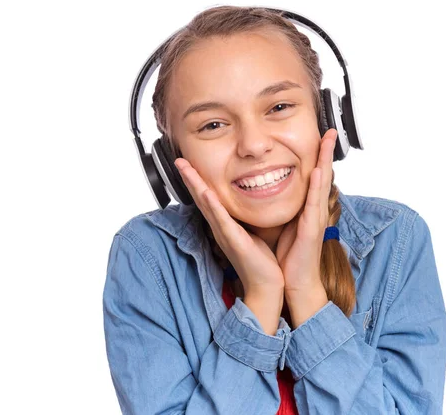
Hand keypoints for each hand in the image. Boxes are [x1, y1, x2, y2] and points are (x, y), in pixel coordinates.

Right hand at [174, 158, 284, 293]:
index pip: (208, 198)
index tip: (190, 163)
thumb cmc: (261, 261)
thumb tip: (251, 200)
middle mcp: (220, 228)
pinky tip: (206, 193)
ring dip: (195, 185)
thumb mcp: (252, 231)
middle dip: (189, 178)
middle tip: (179, 159)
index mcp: (225, 224)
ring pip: (206, 205)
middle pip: (200, 198)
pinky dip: (213, 206)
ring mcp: (224, 234)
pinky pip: (221, 220)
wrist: (266, 285)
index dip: (197, 180)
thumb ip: (246, 217)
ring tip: (185, 168)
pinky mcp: (233, 241)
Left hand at [275, 128, 336, 293]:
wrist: (293, 284)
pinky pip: (314, 205)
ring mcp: (315, 220)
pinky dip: (318, 187)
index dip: (317, 157)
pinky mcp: (311, 230)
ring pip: (322, 184)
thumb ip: (283, 210)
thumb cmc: (288, 258)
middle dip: (326, 152)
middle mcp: (314, 211)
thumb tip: (268, 194)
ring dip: (326, 161)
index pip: (313, 177)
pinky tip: (319, 171)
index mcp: (306, 210)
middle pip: (322, 175)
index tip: (319, 136)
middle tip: (331, 130)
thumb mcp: (284, 227)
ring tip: (328, 140)